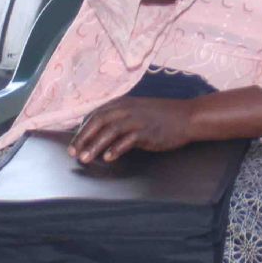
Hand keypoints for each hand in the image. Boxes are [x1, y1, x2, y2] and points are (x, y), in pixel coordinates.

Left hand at [69, 97, 194, 163]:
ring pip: (110, 131)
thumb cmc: (162, 116)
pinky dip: (116, 149)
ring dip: (95, 146)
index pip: (96, 115)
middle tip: (74, 153)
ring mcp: (137, 120)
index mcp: (122, 104)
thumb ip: (120, 118)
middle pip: (99, 122)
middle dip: (84, 138)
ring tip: (85, 158)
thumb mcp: (138, 112)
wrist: (187, 117)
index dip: (83, 130)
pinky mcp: (147, 131)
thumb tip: (101, 133)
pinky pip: (127, 140)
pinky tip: (108, 158)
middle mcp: (127, 109)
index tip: (74, 144)